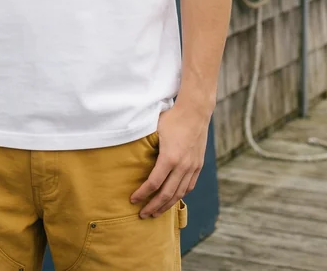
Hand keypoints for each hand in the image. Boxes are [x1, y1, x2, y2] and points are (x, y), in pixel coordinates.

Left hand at [129, 103, 208, 217]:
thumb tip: (128, 149)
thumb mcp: (155, 129)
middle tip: (142, 215)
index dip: (142, 193)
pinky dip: (179, 196)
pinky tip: (172, 200)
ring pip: (179, 193)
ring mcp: (192, 167)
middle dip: (153, 206)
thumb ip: (145, 143)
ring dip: (167, 205)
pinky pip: (189, 186)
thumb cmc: (172, 118)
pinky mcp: (198, 165)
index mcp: (170, 157)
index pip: (154, 183)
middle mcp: (183, 166)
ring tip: (156, 213)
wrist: (195, 112)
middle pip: (167, 194)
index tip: (132, 199)